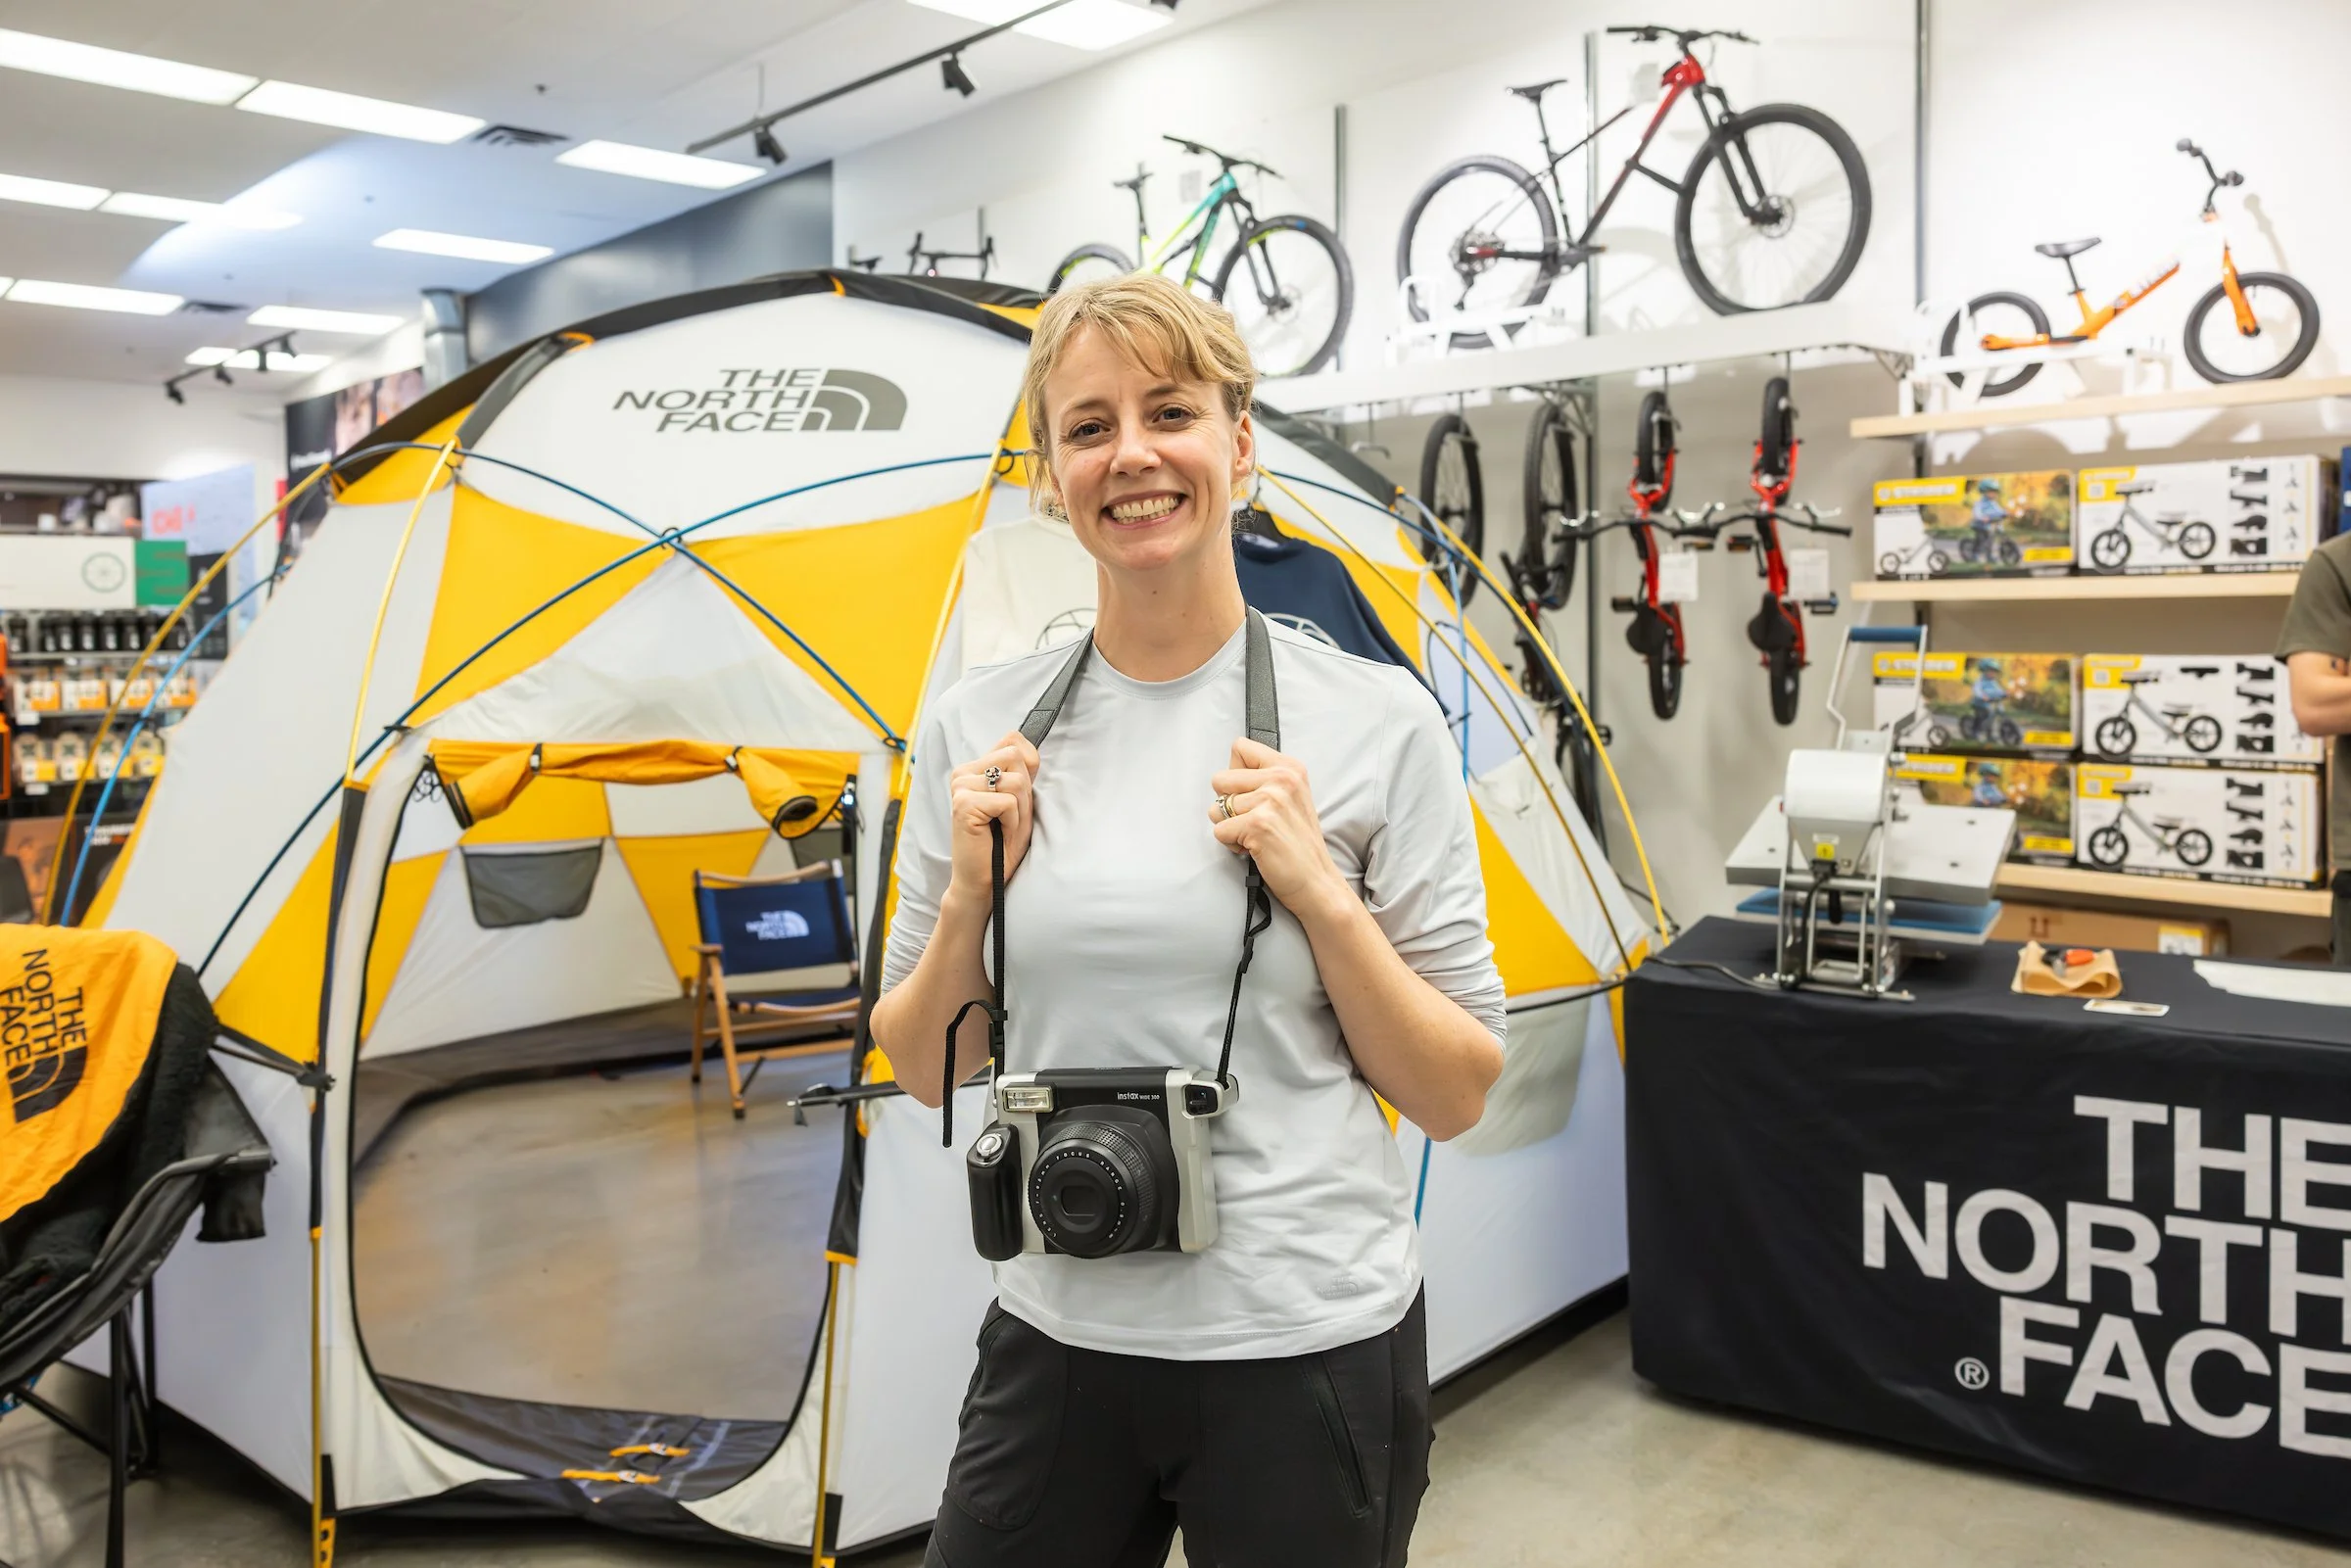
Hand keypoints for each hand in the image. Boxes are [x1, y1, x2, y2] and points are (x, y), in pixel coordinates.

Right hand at [947, 732, 1040, 907]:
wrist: (985, 880)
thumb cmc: (1002, 842)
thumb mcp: (1020, 800)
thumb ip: (1021, 771)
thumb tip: (1029, 743)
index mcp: (974, 767)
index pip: (1013, 739)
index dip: (1028, 767)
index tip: (1016, 798)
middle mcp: (963, 772)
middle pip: (1016, 756)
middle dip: (1025, 791)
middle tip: (1011, 817)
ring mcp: (961, 786)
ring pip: (1016, 780)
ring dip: (1020, 810)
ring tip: (1005, 826)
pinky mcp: (963, 804)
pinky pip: (1008, 801)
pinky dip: (1013, 822)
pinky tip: (998, 833)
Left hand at [1208, 737, 1351, 922]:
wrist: (1316, 881)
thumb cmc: (1298, 843)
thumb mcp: (1291, 797)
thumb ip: (1264, 778)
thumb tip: (1227, 775)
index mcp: (1290, 767)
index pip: (1239, 747)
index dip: (1235, 774)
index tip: (1251, 794)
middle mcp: (1281, 778)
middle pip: (1220, 779)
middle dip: (1228, 804)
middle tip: (1252, 820)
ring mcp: (1270, 800)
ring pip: (1217, 808)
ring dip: (1230, 827)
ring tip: (1255, 836)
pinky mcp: (1257, 824)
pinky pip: (1219, 830)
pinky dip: (1231, 845)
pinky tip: (1254, 848)